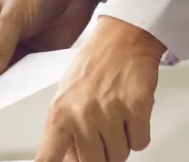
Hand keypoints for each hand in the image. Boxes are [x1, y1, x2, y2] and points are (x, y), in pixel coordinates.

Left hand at [36, 15, 163, 161]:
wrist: (121, 37)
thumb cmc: (94, 62)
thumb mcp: (67, 94)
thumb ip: (65, 128)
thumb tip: (67, 159)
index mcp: (60, 112)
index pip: (48, 157)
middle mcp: (82, 114)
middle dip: (101, 153)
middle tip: (102, 130)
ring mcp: (109, 113)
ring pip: (119, 156)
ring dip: (121, 141)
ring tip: (115, 113)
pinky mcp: (135, 109)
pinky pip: (140, 143)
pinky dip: (139, 132)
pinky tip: (130, 110)